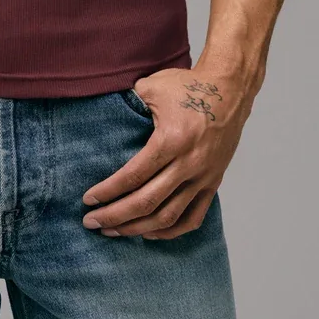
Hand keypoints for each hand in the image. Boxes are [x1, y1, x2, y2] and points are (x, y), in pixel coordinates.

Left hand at [81, 65, 253, 239]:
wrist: (230, 90)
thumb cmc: (189, 85)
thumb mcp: (153, 86)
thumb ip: (128, 102)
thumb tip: (104, 116)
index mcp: (171, 140)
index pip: (133, 176)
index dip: (108, 192)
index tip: (88, 200)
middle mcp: (188, 164)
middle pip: (146, 202)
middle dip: (114, 216)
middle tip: (91, 222)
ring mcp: (203, 177)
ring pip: (167, 217)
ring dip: (137, 228)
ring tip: (113, 232)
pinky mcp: (212, 183)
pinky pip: (192, 218)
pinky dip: (170, 231)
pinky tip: (148, 233)